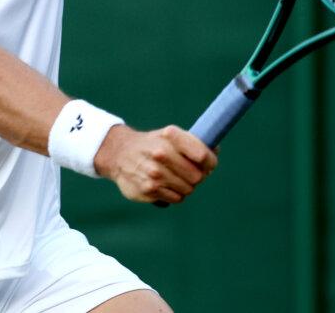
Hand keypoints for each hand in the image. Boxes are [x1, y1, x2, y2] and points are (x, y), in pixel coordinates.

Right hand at [93, 125, 217, 203]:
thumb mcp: (170, 135)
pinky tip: (164, 185)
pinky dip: (174, 194)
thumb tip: (215, 150)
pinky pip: (175, 199)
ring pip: (188, 189)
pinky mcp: (148, 189)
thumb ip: (194, 143)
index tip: (209, 164)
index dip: (210, 162)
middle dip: (197, 176)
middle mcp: (161, 154)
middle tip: (189, 172)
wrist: (119, 154)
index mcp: (170, 136)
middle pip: (198, 176)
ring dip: (185, 186)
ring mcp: (154, 173)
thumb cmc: (153, 144)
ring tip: (173, 177)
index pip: (202, 155)